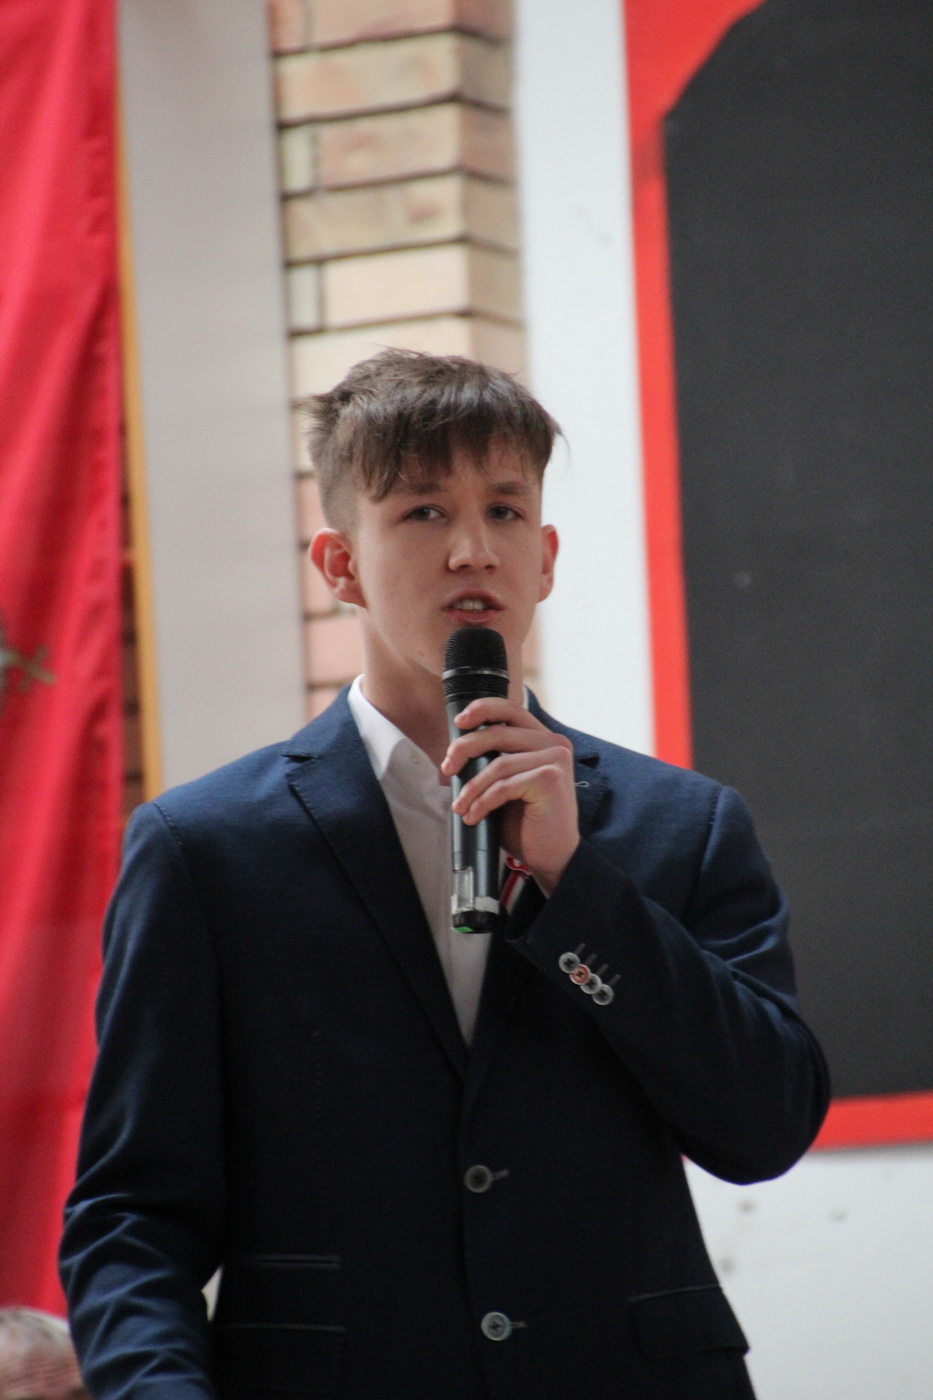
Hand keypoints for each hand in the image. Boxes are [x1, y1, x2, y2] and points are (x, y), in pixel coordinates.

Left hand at [440, 697, 579, 895]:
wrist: (552, 855)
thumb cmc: (527, 820)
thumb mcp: (507, 782)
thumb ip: (494, 759)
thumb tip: (456, 750)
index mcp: (544, 738)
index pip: (511, 709)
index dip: (482, 709)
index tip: (458, 722)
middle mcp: (555, 743)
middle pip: (498, 732)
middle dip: (464, 749)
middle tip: (447, 768)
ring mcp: (555, 759)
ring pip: (498, 763)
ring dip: (472, 787)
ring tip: (460, 806)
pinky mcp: (550, 779)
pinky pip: (504, 785)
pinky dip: (483, 802)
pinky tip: (473, 816)